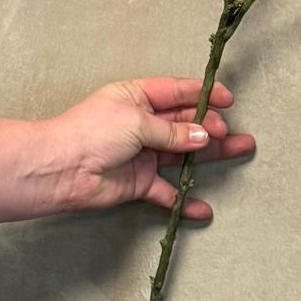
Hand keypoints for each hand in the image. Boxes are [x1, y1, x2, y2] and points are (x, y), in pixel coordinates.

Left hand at [45, 76, 254, 221]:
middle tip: (229, 132)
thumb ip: (172, 131)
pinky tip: (202, 208)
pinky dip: (184, 200)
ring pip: (183, 153)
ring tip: (240, 150)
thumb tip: (202, 136)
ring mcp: (142, 153)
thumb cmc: (92, 133)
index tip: (228, 100)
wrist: (61, 170)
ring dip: (210, 154)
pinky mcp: (139, 182)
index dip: (203, 94)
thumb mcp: (137, 121)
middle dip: (211, 125)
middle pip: (185, 122)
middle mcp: (142, 123)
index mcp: (137, 97)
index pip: (177, 92)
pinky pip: (167, 191)